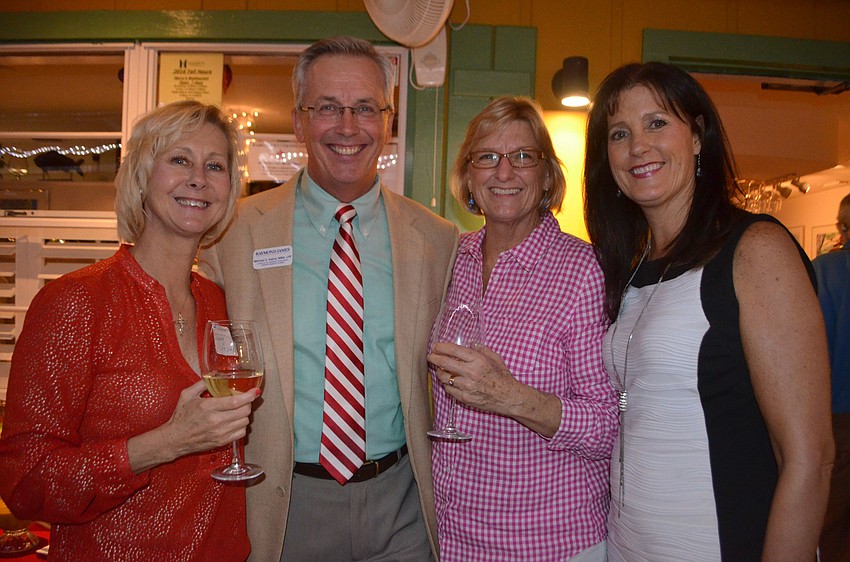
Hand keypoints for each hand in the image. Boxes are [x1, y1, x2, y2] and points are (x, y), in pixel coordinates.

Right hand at [128, 379, 260, 472]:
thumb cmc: (180, 417)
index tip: (255, 391)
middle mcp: (216, 421)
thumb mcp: (187, 395)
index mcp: (208, 407)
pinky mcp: (221, 442)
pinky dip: (241, 426)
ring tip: (238, 410)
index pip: (236, 401)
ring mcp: (220, 433)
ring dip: (244, 414)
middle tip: (243, 400)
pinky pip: (241, 433)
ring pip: (245, 422)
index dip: (249, 395)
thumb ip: (202, 384)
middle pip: (244, 411)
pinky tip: (234, 421)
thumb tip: (214, 376)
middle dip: (247, 403)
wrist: (175, 439)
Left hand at [429, 342, 518, 415]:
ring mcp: (466, 386)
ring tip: (439, 368)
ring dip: (439, 371)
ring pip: (445, 377)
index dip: (441, 347)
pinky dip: (446, 384)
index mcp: (477, 360)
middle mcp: (470, 372)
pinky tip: (448, 380)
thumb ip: (482, 350)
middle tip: (431, 356)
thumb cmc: (502, 377)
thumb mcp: (495, 358)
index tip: (435, 346)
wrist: (508, 397)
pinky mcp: (464, 398)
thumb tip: (471, 344)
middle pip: (445, 363)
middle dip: (434, 358)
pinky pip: (449, 389)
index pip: (454, 351)